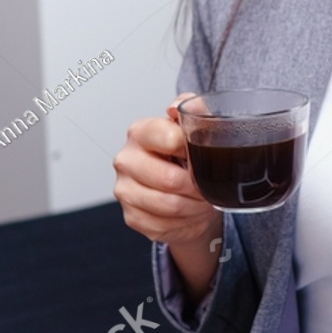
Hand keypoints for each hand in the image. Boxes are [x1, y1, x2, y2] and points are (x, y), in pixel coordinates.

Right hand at [112, 93, 220, 251]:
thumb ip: (191, 109)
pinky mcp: (132, 217)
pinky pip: (165, 225)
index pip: (169, 138)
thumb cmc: (186, 158)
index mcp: (139, 132)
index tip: (203, 156)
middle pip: (169, 179)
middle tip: (206, 185)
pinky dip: (185, 221)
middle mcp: (125, 160)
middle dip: (197, 186)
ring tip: (201, 199)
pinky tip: (189, 211)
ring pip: (169, 205)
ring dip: (194, 205)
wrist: (182, 191)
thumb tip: (177, 107)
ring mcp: (124, 190)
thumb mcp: (193, 128)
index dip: (194, 151)